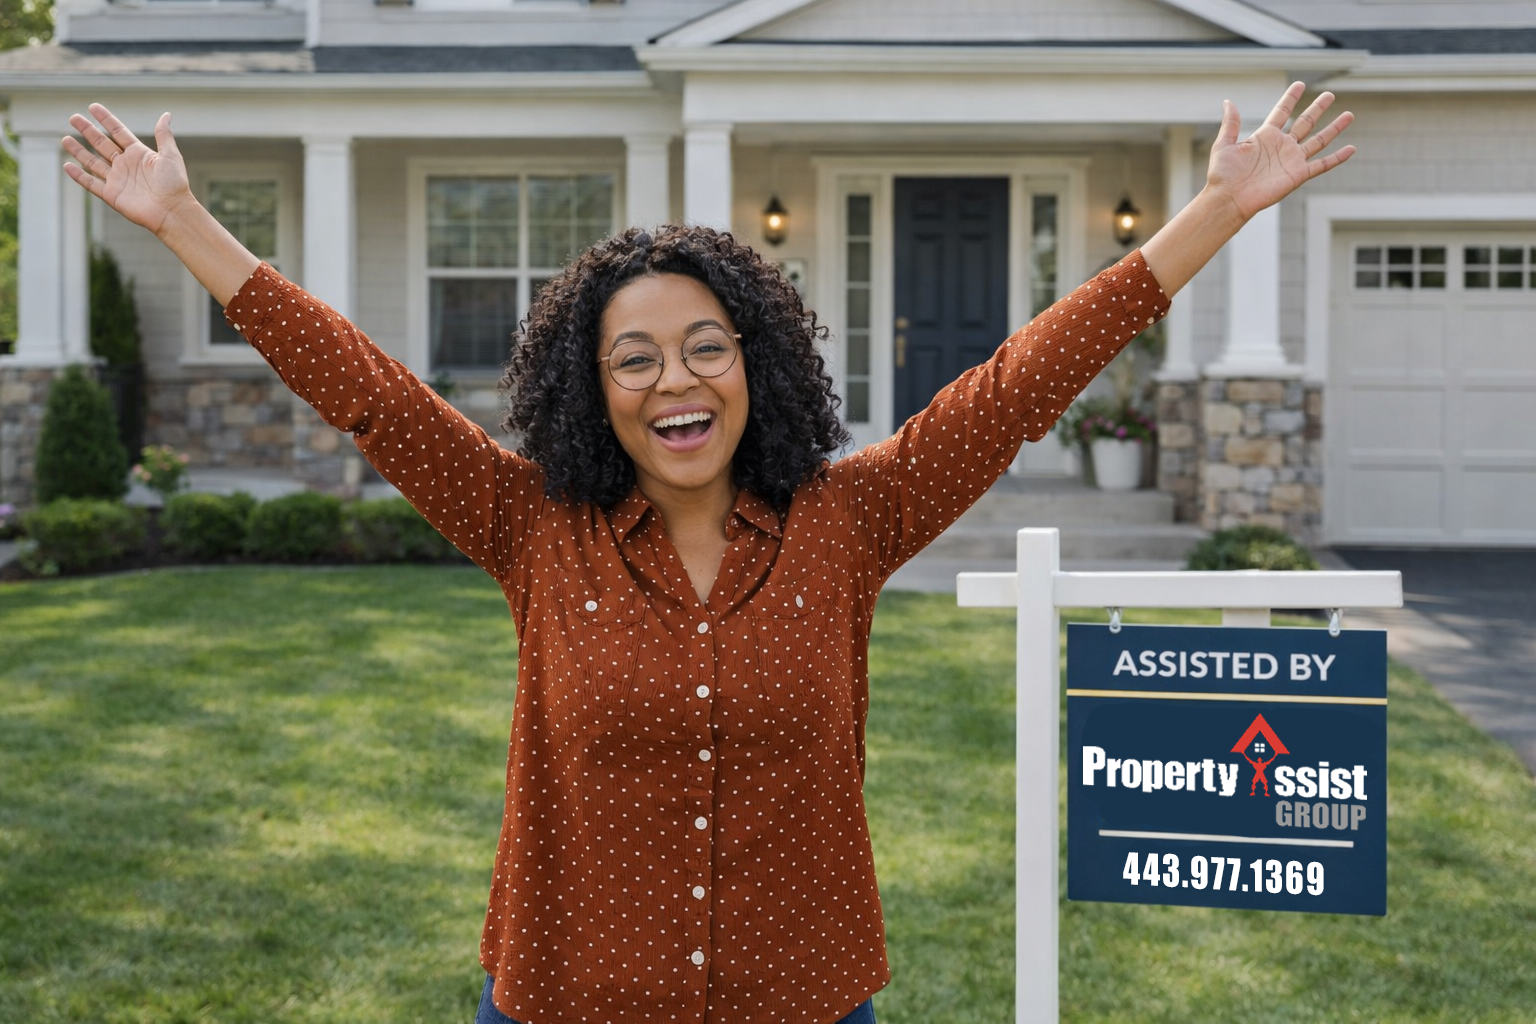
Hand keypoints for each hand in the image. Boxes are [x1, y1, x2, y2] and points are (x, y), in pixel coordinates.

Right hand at [63, 104, 195, 237]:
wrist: (172, 211)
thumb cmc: (174, 184)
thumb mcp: (170, 155)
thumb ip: (163, 135)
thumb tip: (166, 114)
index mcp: (139, 154)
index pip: (118, 132)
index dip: (106, 119)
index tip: (93, 106)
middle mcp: (126, 165)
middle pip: (102, 144)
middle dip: (88, 131)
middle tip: (73, 118)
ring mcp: (117, 180)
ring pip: (93, 162)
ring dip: (79, 151)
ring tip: (65, 139)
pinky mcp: (111, 195)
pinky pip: (91, 183)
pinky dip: (79, 175)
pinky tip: (67, 166)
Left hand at [1205, 82, 1354, 222]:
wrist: (1229, 199)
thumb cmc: (1222, 175)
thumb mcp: (1224, 145)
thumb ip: (1231, 123)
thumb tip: (1228, 101)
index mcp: (1265, 136)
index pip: (1282, 112)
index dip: (1290, 98)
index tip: (1300, 84)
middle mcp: (1281, 146)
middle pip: (1305, 122)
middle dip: (1317, 108)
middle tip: (1329, 94)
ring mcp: (1292, 160)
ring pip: (1319, 140)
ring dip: (1334, 128)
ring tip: (1349, 114)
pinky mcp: (1298, 175)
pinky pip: (1323, 165)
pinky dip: (1338, 158)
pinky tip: (1351, 149)